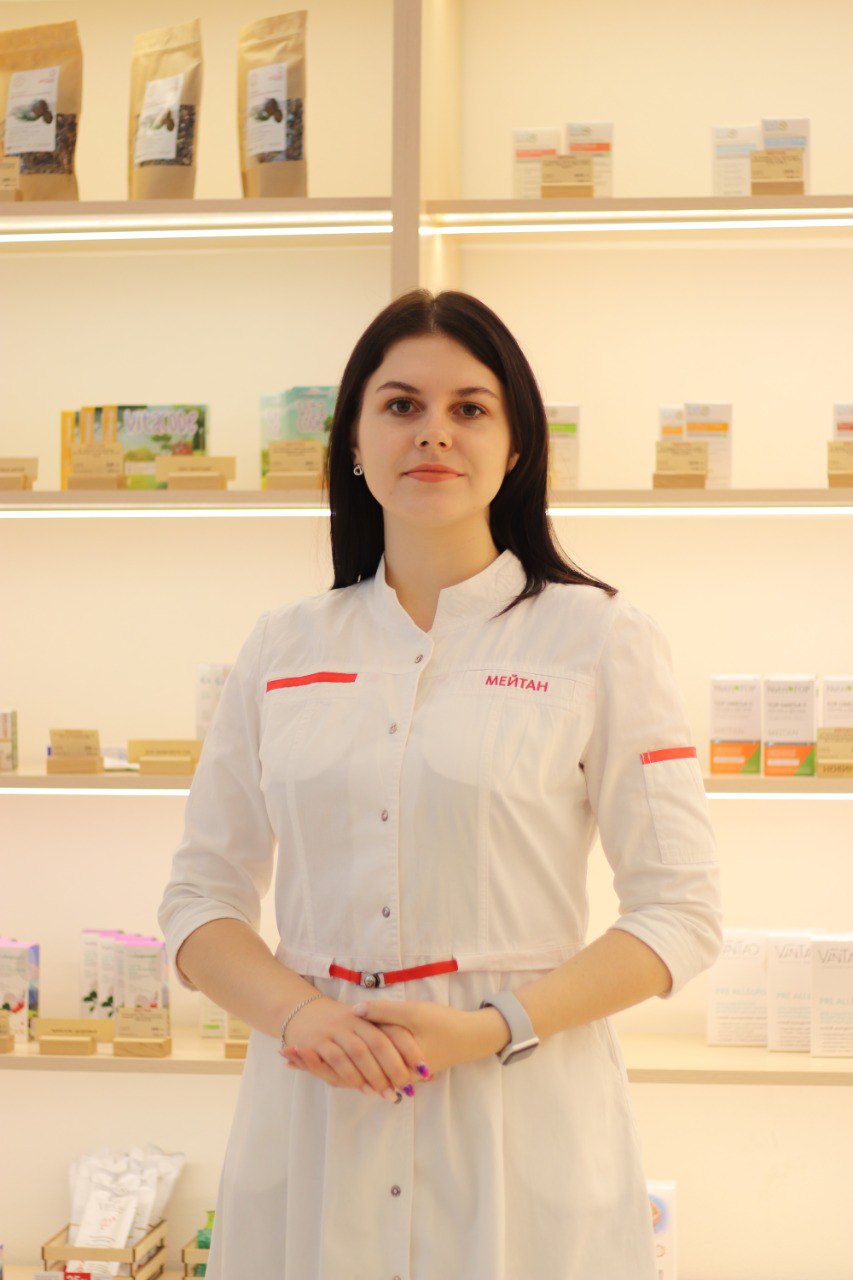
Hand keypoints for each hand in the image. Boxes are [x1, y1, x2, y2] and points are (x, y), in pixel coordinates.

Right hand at [278, 995, 428, 1101]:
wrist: (302, 1012)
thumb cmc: (342, 1026)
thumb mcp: (365, 1027)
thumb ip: (387, 1043)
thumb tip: (424, 1072)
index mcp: (369, 1015)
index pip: (394, 1030)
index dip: (410, 1049)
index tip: (425, 1069)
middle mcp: (353, 1020)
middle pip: (378, 1042)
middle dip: (394, 1067)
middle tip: (406, 1088)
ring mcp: (335, 1030)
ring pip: (358, 1052)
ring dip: (374, 1075)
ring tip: (386, 1094)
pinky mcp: (317, 1042)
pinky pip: (336, 1059)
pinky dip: (351, 1075)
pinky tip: (362, 1088)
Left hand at [283, 998, 501, 1091]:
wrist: (471, 1038)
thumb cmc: (443, 1024)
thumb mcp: (413, 1013)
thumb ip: (382, 1013)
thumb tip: (352, 1012)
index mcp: (389, 1065)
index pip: (345, 1068)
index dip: (318, 1058)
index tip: (293, 1050)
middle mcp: (388, 1075)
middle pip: (343, 1076)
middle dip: (314, 1065)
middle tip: (286, 1057)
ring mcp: (392, 1074)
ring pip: (351, 1075)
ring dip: (324, 1066)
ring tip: (297, 1060)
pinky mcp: (395, 1068)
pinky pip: (362, 1072)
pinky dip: (342, 1065)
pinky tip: (327, 1059)